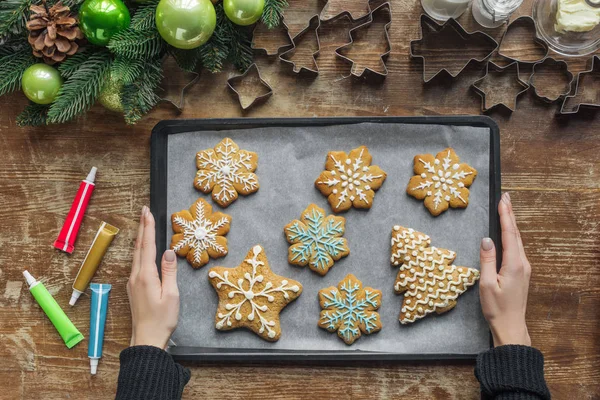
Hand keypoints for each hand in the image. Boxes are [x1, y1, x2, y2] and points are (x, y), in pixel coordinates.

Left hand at [127, 206, 179, 348]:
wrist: (147, 339)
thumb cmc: (162, 319)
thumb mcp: (172, 294)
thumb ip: (170, 271)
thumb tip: (169, 251)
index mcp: (146, 276)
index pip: (147, 246)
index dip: (148, 227)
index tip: (148, 212)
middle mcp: (136, 276)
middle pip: (139, 247)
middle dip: (142, 227)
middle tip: (144, 211)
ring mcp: (133, 282)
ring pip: (136, 254)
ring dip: (141, 238)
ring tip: (144, 224)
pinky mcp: (134, 288)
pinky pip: (137, 263)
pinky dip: (141, 250)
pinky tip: (144, 248)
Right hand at [479, 192, 531, 346]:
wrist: (511, 325)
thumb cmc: (496, 307)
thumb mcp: (486, 284)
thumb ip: (487, 259)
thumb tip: (487, 239)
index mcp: (514, 264)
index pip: (509, 234)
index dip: (505, 215)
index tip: (502, 200)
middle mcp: (522, 263)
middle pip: (516, 233)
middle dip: (510, 214)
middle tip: (506, 197)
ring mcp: (524, 267)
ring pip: (518, 240)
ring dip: (512, 223)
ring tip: (506, 209)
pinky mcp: (522, 272)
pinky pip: (517, 248)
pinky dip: (512, 235)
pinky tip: (508, 231)